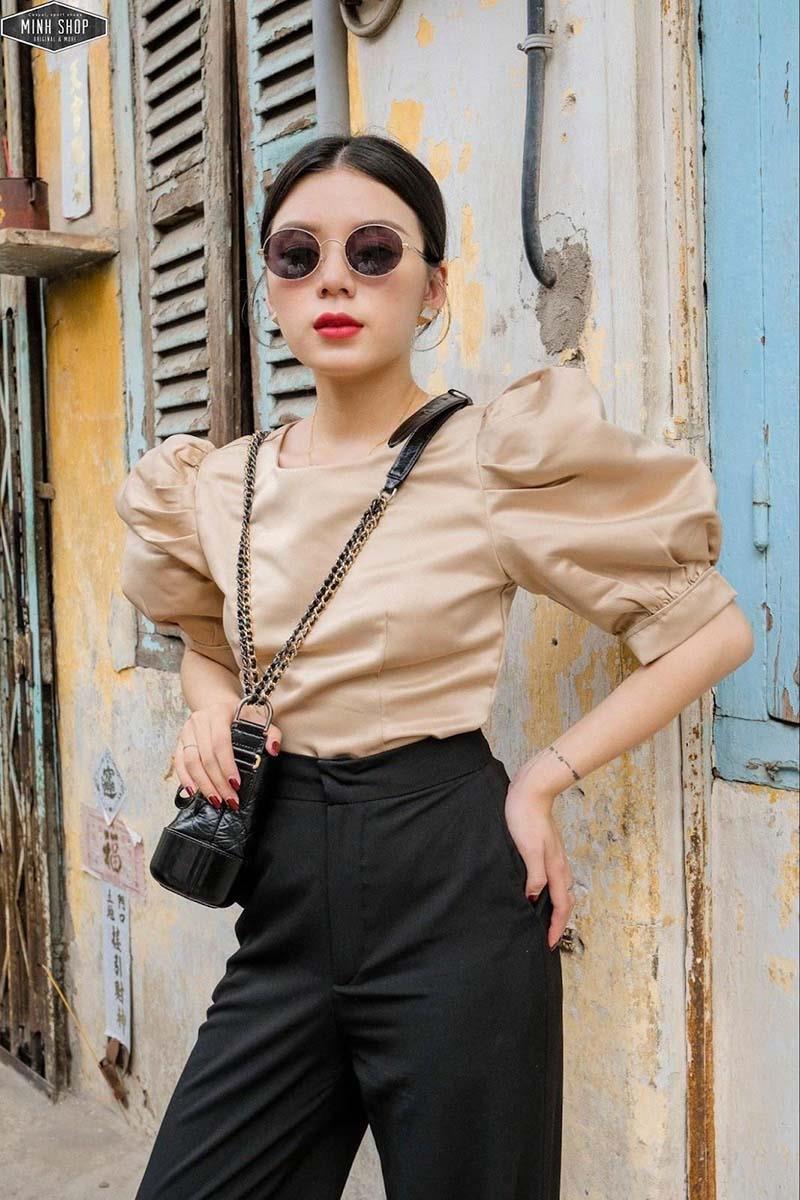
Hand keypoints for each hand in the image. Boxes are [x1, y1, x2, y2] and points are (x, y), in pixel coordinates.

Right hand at [174, 700, 281, 810]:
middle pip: (206, 757)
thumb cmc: (239, 716)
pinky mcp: (179, 741)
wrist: (217, 705)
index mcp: (219, 713)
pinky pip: (179, 763)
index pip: (221, 743)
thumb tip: (272, 750)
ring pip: (190, 762)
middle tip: (229, 799)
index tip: (236, 785)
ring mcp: (187, 731)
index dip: (227, 766)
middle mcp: (200, 720)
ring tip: (215, 800)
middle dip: (218, 782)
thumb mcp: (259, 720)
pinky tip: (193, 792)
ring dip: (203, 784)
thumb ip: (272, 734)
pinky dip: (185, 779)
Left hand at [503, 772, 574, 950]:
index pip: (561, 905)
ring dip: (554, 908)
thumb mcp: (528, 849)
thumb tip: (533, 898)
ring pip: (559, 889)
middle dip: (558, 921)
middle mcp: (558, 865)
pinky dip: (547, 892)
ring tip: (542, 919)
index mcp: (555, 868)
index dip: (555, 926)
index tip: (549, 943)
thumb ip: (534, 875)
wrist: (531, 791)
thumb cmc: (526, 818)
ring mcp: (554, 857)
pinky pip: (551, 878)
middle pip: (564, 900)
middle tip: (547, 937)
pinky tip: (535, 890)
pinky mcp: (546, 849)